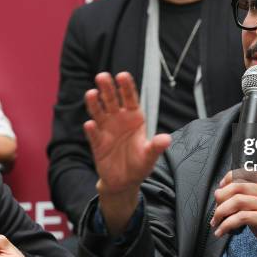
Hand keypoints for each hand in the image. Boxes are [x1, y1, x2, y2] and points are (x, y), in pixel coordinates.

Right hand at [84, 72, 170, 234]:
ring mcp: (106, 130)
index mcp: (134, 118)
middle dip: (108, 88)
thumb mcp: (150, 156)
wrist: (124, 181)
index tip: (122, 75)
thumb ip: (156, 147)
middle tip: (102, 76)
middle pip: (112, 100)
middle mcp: (119, 120)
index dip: (126, 87)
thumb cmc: (139, 164)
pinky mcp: (97, 143)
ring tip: (91, 94)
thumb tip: (166, 139)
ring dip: (95, 103)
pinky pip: (94, 134)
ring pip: (99, 112)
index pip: (130, 98)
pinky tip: (90, 124)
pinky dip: (92, 129)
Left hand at [211, 170, 256, 256]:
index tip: (219, 191)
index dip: (228, 179)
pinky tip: (222, 232)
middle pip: (237, 186)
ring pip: (237, 201)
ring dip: (220, 213)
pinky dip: (227, 225)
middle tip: (215, 212)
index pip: (245, 173)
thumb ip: (249, 203)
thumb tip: (225, 201)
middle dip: (220, 198)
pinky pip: (241, 218)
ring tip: (216, 223)